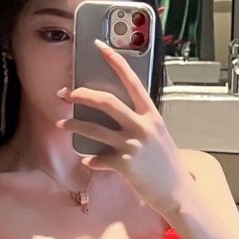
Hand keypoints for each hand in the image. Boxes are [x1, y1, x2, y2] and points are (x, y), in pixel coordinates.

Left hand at [56, 39, 200, 219]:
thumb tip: (115, 116)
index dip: (114, 61)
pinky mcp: (125, 165)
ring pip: (94, 129)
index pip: (131, 80)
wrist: (177, 192)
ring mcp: (133, 145)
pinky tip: (87, 160)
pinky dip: (90, 159)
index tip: (99, 46)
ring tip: (62, 124)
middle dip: (81, 95)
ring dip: (74, 125)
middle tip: (66, 94)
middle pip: (106, 102)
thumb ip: (140, 122)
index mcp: (151, 114)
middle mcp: (142, 126)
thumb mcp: (158, 135)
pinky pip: (98, 159)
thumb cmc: (166, 164)